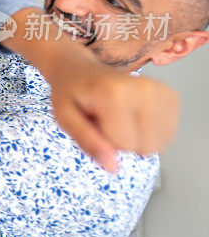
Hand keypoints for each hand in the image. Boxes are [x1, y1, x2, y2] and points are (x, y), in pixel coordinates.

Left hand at [45, 51, 178, 171]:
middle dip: (123, 141)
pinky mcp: (170, 96)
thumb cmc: (71, 93)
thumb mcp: (65, 117)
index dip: (105, 141)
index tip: (94, 122)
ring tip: (117, 117)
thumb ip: (87, 141)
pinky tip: (133, 116)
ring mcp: (160, 91)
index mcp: (114, 93)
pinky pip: (167, 135)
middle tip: (106, 120)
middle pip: (145, 146)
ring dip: (137, 137)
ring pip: (159, 143)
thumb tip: (113, 167)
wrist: (81, 69)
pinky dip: (150, 132)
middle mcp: (143, 89)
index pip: (123, 145)